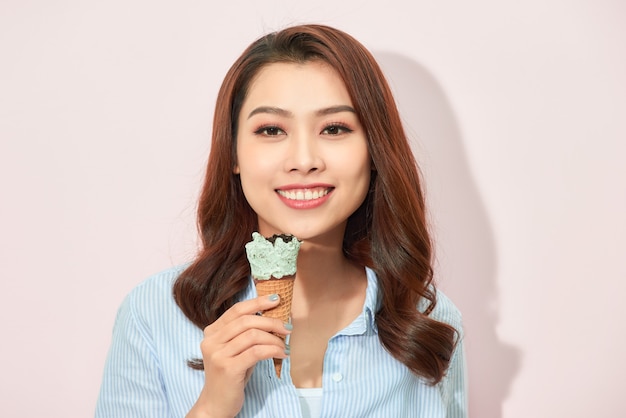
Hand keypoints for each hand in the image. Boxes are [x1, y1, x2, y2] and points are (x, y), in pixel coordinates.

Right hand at [186, 294, 290, 417]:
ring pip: (253, 336)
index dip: (258, 302)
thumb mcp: (235, 350)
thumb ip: (246, 333)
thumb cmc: (230, 375)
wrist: (216, 404)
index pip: (237, 310)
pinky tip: (282, 354)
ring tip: (284, 345)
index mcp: (212, 332)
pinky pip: (256, 352)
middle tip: (287, 327)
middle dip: (271, 322)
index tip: (276, 299)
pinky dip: (272, 350)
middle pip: (247, 321)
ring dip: (274, 339)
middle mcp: (211, 341)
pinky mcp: (227, 368)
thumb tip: (273, 317)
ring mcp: (218, 355)